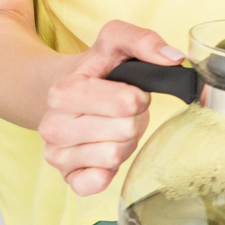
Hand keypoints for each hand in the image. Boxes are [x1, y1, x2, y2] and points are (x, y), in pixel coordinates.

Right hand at [40, 21, 183, 196]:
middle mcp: (51, 126)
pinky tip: (103, 153)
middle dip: (133, 120)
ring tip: (111, 128)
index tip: (126, 92)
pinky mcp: (67, 178)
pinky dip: (110, 171)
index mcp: (62, 92)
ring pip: (115, 156)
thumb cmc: (96, 73)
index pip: (127, 103)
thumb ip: (143, 40)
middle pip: (126, 130)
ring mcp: (56, 156)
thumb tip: (173, 59)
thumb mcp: (115, 44)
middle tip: (120, 113)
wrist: (64, 98)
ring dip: (124, 143)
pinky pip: (97, 184)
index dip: (137, 97)